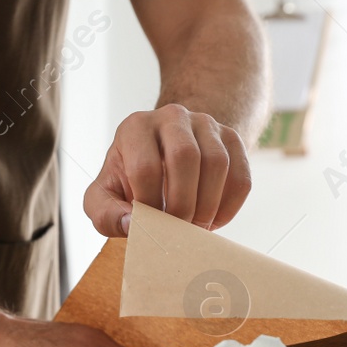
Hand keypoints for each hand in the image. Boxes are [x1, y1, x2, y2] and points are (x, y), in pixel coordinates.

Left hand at [84, 103, 251, 235]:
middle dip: (183, 204)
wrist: (165, 157)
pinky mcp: (232, 139)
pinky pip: (241, 176)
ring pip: (217, 163)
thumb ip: (105, 214)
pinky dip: (229, 207)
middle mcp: (172, 116)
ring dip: (208, 206)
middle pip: (185, 157)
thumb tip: (131, 224)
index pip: (145, 167)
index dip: (149, 205)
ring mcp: (206, 124)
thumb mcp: (105, 197)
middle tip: (177, 231)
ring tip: (194, 227)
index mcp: (135, 126)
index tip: (150, 226)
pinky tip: (213, 220)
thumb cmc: (130, 181)